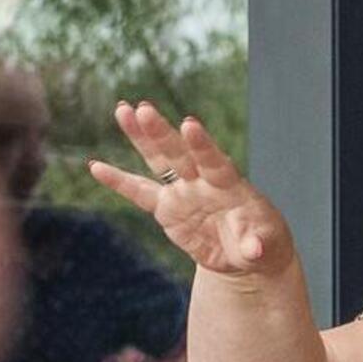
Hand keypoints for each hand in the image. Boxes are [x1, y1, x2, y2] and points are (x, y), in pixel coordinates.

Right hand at [86, 101, 295, 279]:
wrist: (246, 252)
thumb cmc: (263, 243)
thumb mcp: (266, 247)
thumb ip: (257, 245)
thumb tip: (254, 251)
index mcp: (229, 185)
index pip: (214, 160)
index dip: (202, 145)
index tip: (188, 124)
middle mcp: (203, 181)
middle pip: (179, 153)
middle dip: (160, 132)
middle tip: (142, 109)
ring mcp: (183, 191)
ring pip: (158, 160)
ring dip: (141, 136)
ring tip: (122, 109)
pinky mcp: (167, 208)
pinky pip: (139, 193)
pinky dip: (118, 181)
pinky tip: (96, 167)